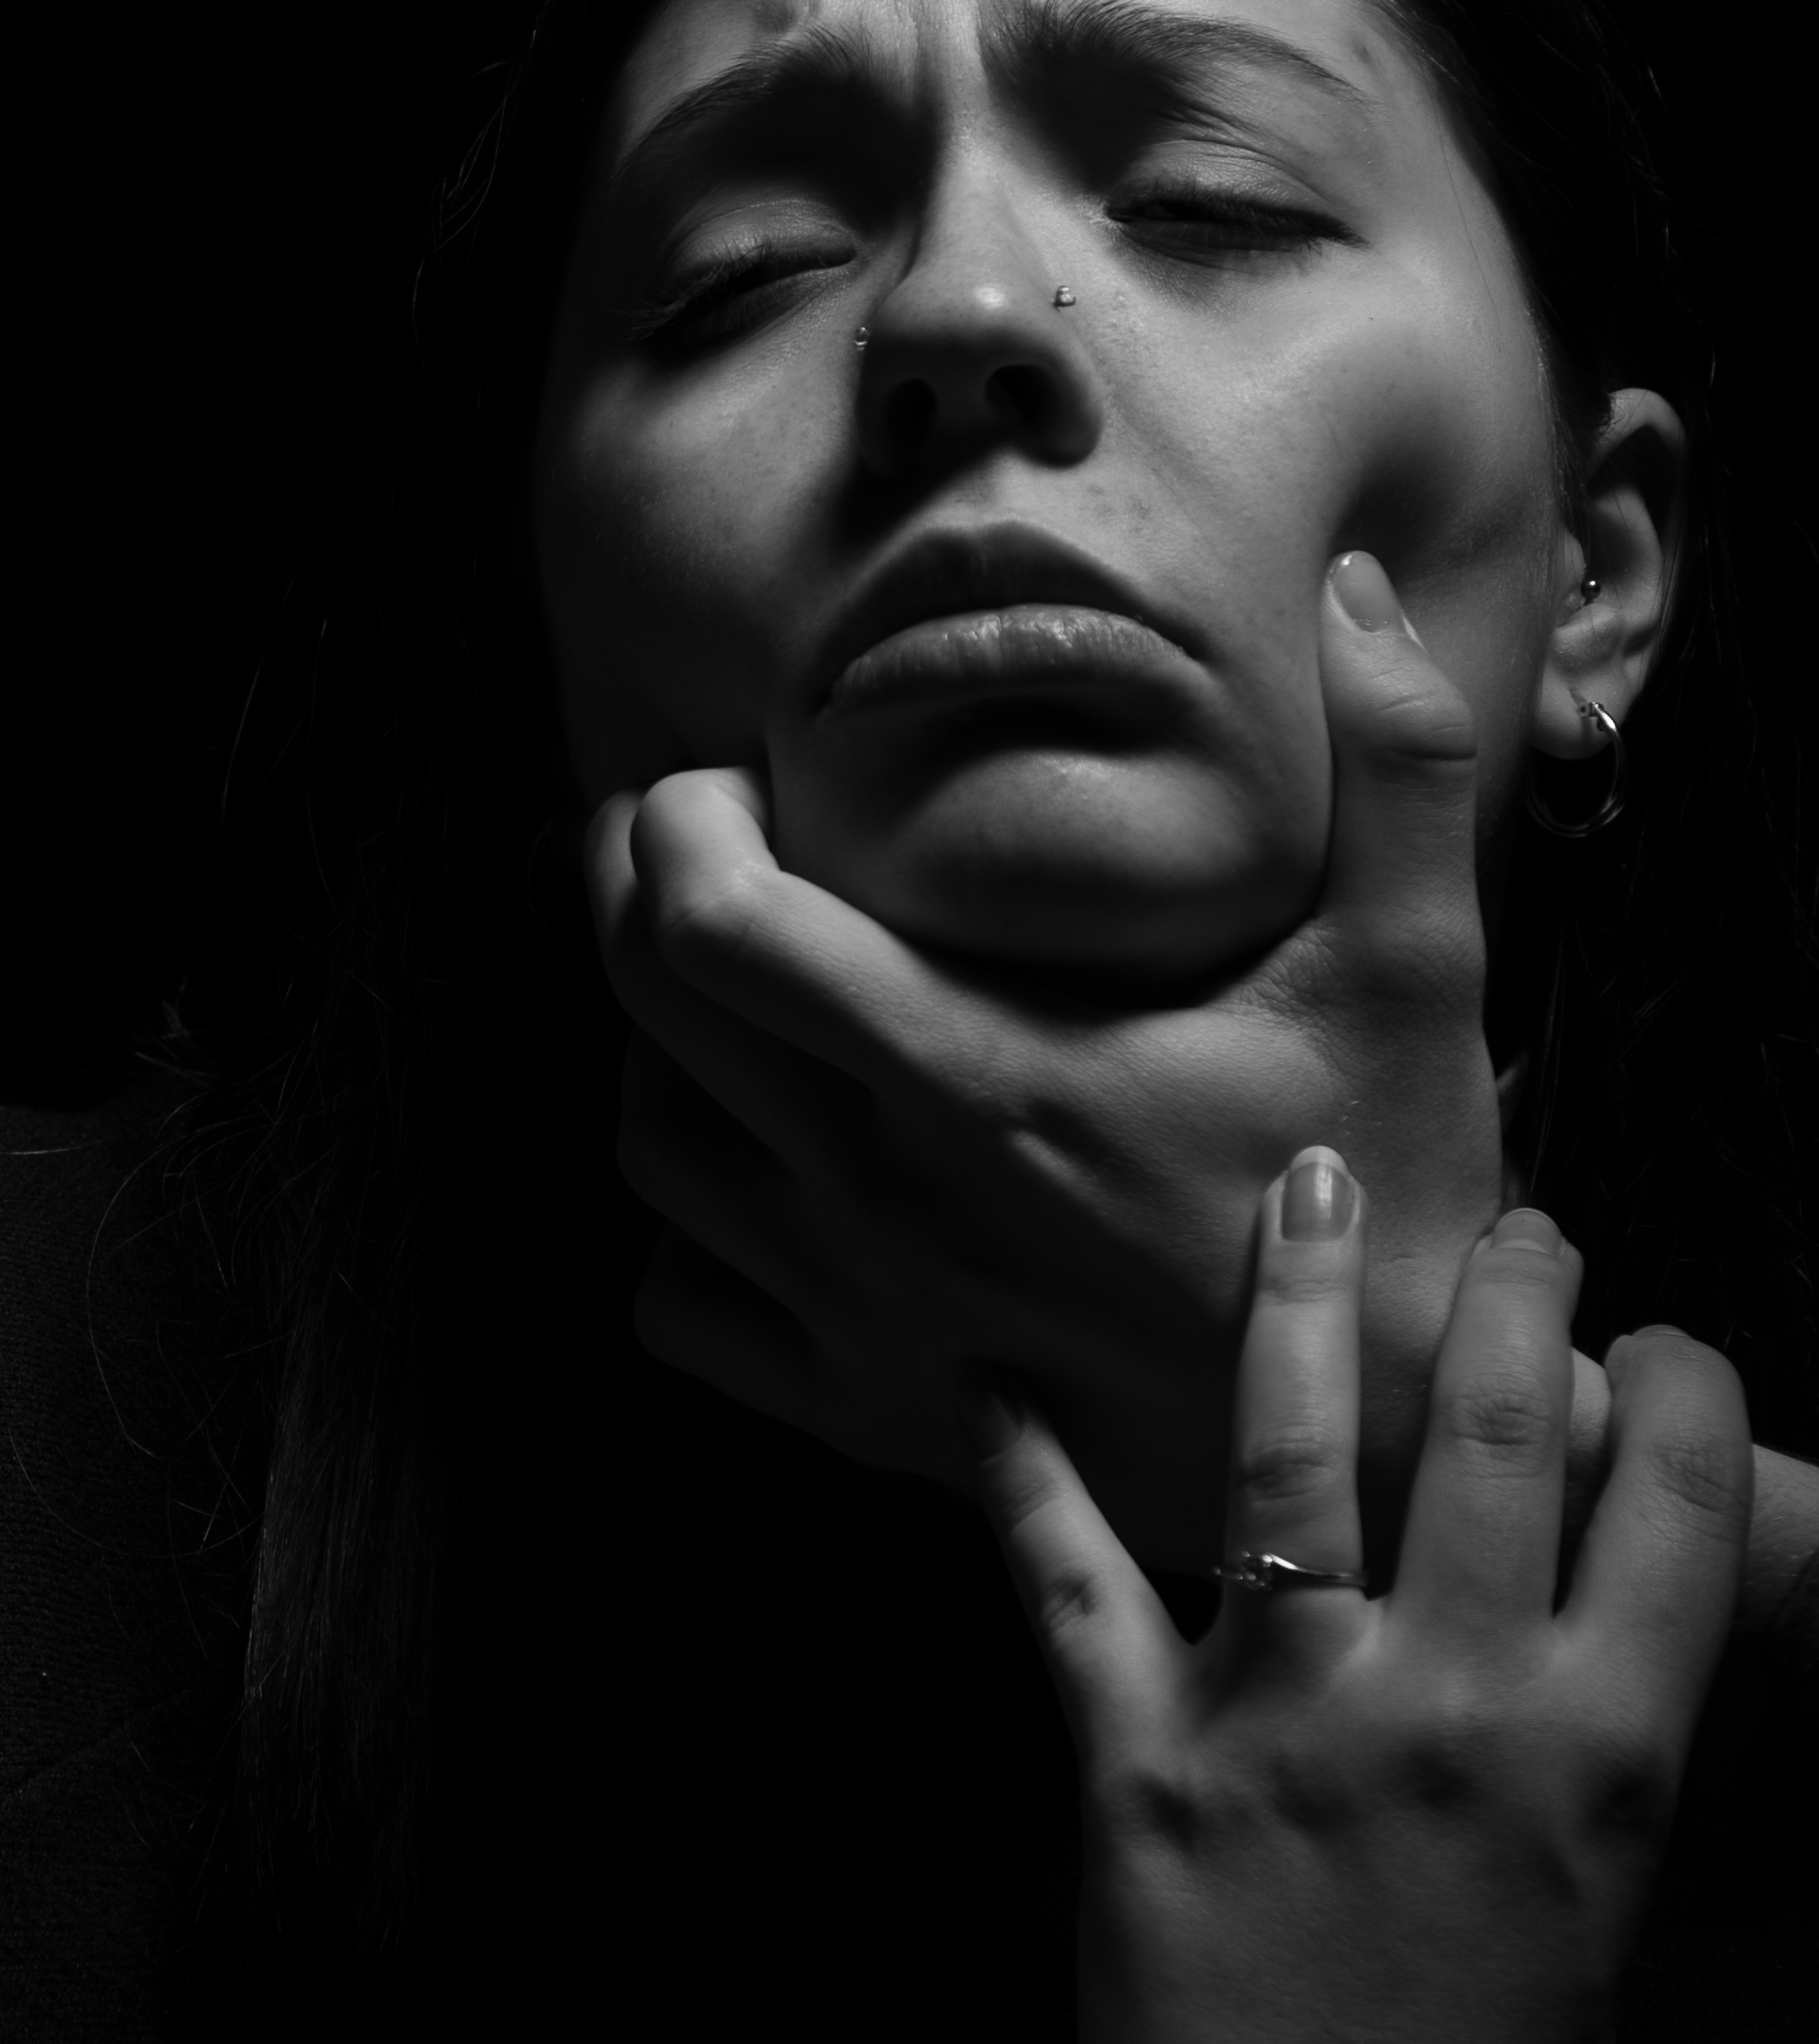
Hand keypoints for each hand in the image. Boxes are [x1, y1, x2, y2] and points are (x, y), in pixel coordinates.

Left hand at [584, 547, 1533, 1576]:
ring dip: (662, 1045)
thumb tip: (1353, 583)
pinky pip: (676, 1299)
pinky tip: (761, 1164)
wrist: (1385, 1461)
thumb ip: (1397, 765)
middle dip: (631, 884)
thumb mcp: (1412, 971)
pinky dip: (682, 1224)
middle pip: (649, 1006)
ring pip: (648, 1142)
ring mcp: (850, 1313)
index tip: (736, 777)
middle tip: (694, 829)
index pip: (712, 926)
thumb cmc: (1387, 1205)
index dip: (678, 823)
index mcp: (974, 1080)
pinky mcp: (850, 1408)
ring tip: (735, 984)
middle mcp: (876, 1200)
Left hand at [969, 1160, 1750, 2043]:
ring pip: (1297, 1449)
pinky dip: (1021, 1472)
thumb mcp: (1593, 1931)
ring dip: (1306, 1300)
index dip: (1682, 1384)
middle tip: (1516, 1223)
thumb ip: (1580, 1766)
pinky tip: (987, 1376)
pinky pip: (1064, 1585)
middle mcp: (1455, 1712)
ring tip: (1305, 1193)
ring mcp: (1282, 1735)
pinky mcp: (1129, 1784)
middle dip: (1517, 1292)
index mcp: (1608, 1759)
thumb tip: (1573, 1637)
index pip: (1684, 1492)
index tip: (1661, 1344)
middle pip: (1504, 1424)